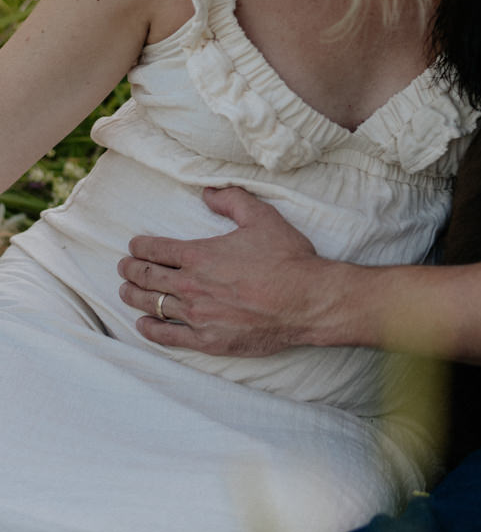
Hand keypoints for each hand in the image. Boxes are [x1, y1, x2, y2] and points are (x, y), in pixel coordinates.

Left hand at [118, 186, 326, 354]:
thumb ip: (232, 200)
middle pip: (147, 276)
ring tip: (125, 291)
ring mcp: (197, 315)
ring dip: (134, 296)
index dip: (140, 246)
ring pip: (152, 304)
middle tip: (124, 267)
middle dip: (130, 269)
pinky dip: (150, 329)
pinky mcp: (207, 340)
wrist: (306, 300)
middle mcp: (192, 285)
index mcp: (200, 255)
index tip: (134, 246)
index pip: (156, 249)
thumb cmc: (287, 258)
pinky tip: (143, 324)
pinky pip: (167, 336)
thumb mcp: (262, 217)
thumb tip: (208, 192)